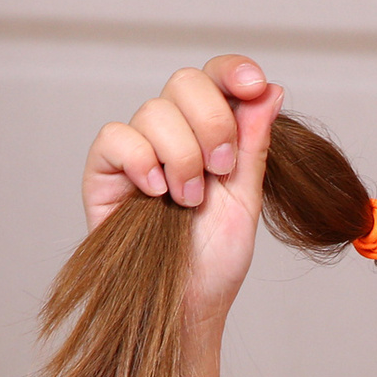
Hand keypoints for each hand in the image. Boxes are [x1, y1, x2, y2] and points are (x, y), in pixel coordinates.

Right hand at [82, 56, 283, 332]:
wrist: (186, 305)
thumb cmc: (215, 261)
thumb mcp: (246, 200)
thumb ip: (254, 145)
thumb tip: (271, 90)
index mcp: (213, 134)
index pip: (218, 80)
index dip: (234, 72)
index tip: (253, 84)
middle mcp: (174, 134)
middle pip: (185, 81)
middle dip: (212, 121)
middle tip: (221, 170)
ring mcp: (138, 150)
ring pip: (155, 110)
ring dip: (182, 157)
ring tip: (187, 201)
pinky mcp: (104, 171)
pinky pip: (117, 137)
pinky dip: (142, 160)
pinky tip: (156, 193)